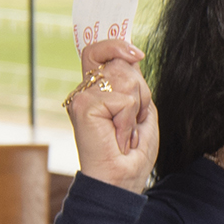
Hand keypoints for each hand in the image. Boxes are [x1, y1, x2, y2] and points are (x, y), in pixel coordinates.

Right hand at [65, 38, 154, 192]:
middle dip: (139, 91)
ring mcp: (82, 97)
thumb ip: (133, 83)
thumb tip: (131, 56)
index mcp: (97, 90)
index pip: (100, 52)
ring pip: (125, 79)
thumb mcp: (141, 110)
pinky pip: (124, 99)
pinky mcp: (83, 105)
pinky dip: (130, 118)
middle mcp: (85, 90)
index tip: (137, 54)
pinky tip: (119, 135)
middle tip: (133, 120)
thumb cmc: (132, 151)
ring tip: (125, 130)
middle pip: (119, 63)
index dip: (116, 45)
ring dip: (137, 107)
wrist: (121, 178)